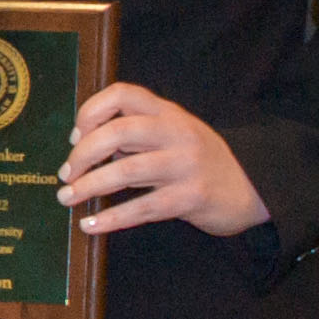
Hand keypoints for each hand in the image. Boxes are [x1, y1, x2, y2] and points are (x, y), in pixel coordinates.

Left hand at [61, 82, 266, 237]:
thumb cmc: (199, 161)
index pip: (123, 94)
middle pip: (119, 131)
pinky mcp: (191, 198)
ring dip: (89, 186)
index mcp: (168, 113)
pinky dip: (111, 218)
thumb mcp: (173, 135)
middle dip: (83, 154)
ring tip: (67, 197)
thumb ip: (137, 134)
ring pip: (126, 171)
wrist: (253, 187)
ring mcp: (185, 165)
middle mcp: (177, 133)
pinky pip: (142, 208)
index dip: (91, 110)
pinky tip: (89, 225)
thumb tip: (84, 146)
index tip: (75, 134)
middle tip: (65, 172)